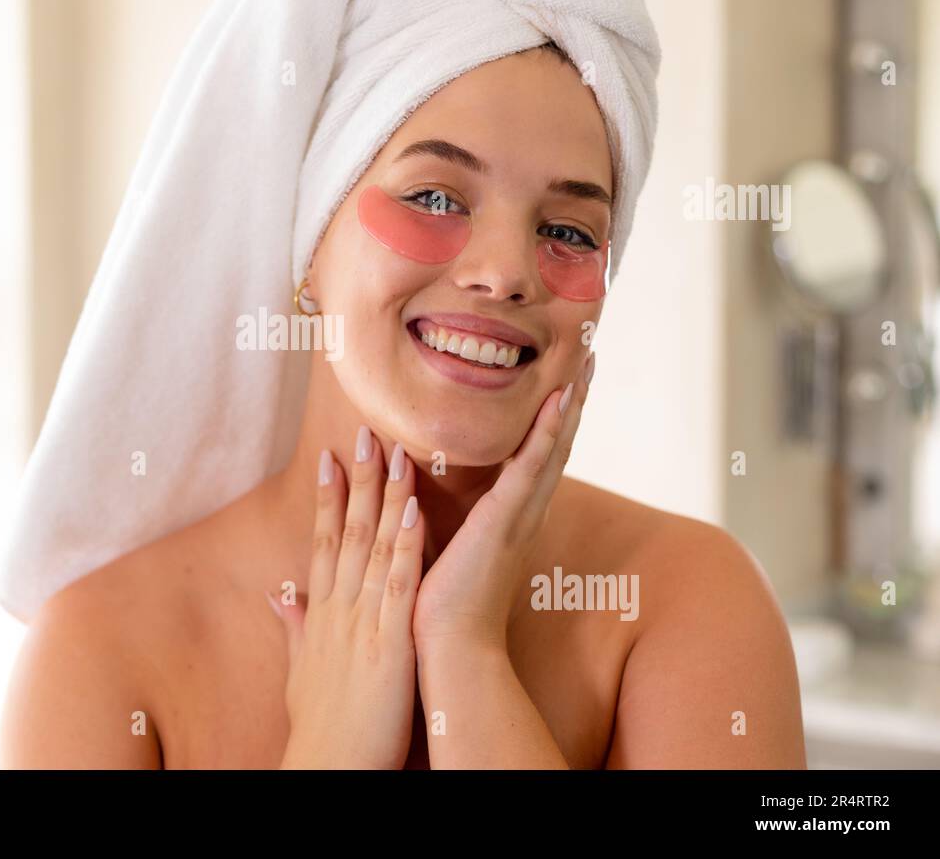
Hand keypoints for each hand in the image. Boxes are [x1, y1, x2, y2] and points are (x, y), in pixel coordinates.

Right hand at [269, 426, 425, 768]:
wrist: (329, 768)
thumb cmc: (321, 729)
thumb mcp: (301, 674)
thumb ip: (295, 631)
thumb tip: (281, 599)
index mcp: (322, 616)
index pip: (324, 544)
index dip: (328, 499)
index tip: (329, 459)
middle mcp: (339, 609)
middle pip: (347, 533)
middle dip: (354, 481)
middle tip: (361, 432)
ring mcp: (364, 622)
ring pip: (374, 546)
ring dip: (384, 496)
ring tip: (392, 450)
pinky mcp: (390, 641)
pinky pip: (400, 582)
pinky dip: (407, 543)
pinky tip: (415, 508)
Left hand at [412, 351, 595, 652]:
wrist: (447, 649)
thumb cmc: (437, 607)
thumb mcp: (436, 546)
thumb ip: (434, 516)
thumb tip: (412, 492)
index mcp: (510, 518)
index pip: (537, 456)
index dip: (553, 418)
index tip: (564, 379)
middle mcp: (524, 513)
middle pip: (556, 445)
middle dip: (574, 400)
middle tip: (591, 356)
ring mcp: (519, 515)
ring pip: (552, 449)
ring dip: (570, 405)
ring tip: (586, 364)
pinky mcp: (504, 521)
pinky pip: (531, 467)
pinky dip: (547, 433)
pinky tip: (560, 401)